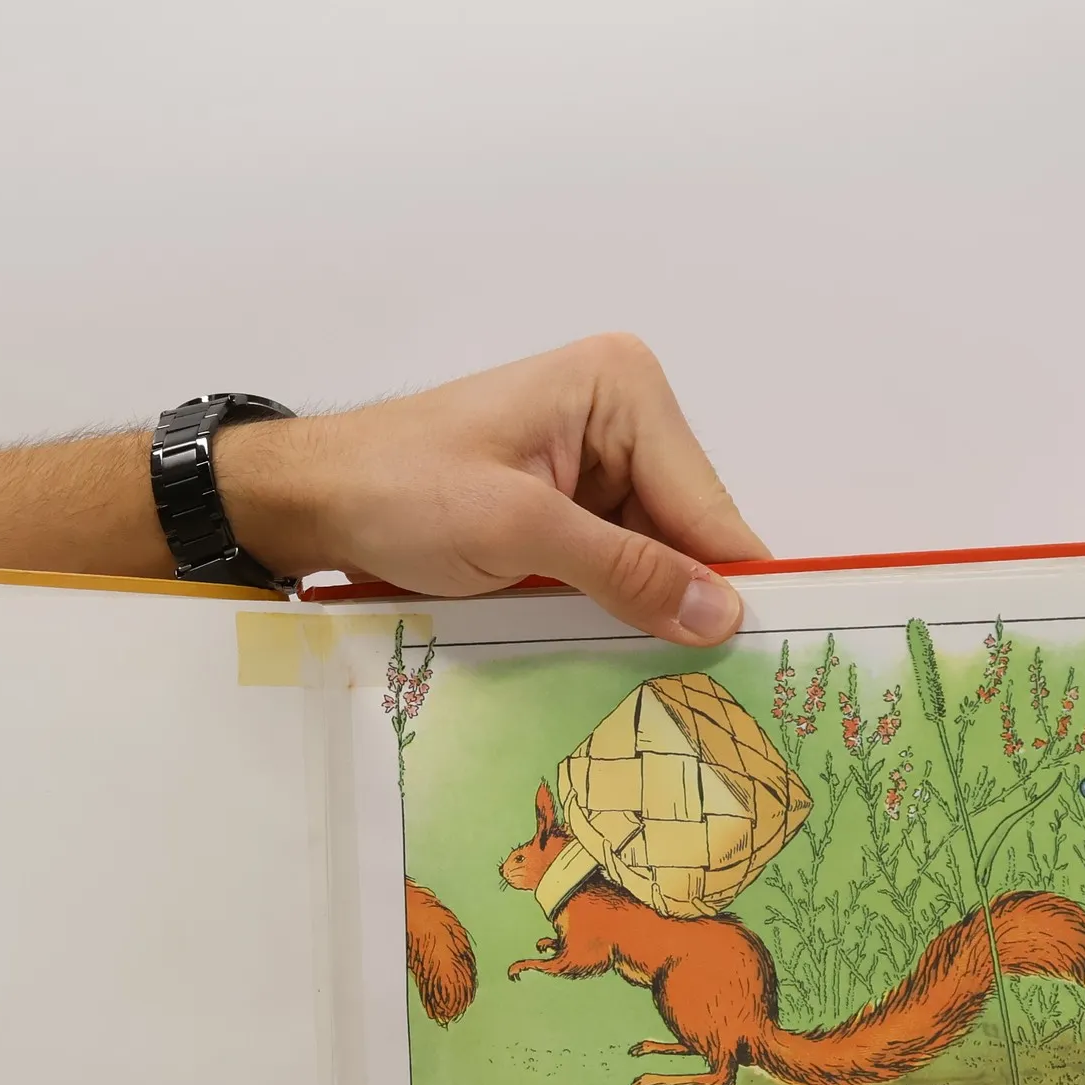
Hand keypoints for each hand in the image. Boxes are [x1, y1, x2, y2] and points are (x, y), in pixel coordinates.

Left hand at [215, 335, 767, 644]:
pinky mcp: (567, 507)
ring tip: (661, 682)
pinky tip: (614, 652)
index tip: (766, 662)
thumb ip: (624, 570)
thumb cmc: (401, 490)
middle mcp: (624, 417)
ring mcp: (596, 464)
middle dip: (686, 603)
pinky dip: (613, 608)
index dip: (731, 585)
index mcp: (624, 391)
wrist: (318, 499)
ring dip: (647, 613)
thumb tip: (722, 616)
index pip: (707, 504)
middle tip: (707, 692)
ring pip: (656, 559)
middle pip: (688, 533)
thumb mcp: (517, 532)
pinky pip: (616, 566)